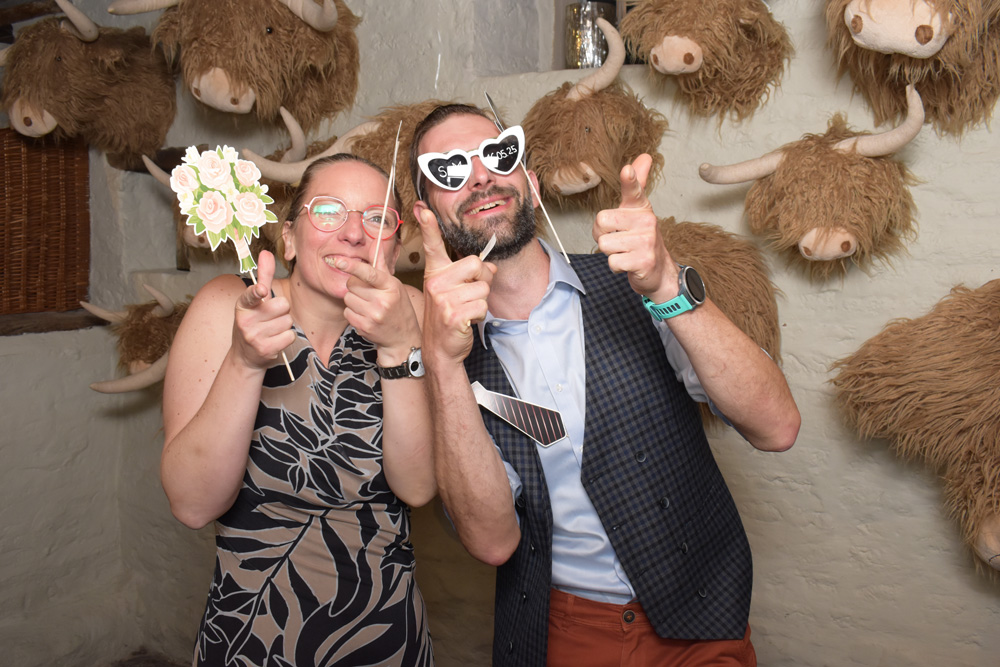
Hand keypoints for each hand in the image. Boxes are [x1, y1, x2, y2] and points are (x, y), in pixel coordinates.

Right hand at [233, 250, 295, 369]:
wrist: (245, 356)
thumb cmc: (253, 323)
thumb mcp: (254, 301)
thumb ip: (263, 277)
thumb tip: (266, 252)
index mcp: (242, 305)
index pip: (250, 295)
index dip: (257, 292)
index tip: (262, 290)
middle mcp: (245, 320)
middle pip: (283, 305)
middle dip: (282, 310)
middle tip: (271, 317)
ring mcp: (254, 336)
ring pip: (288, 321)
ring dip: (284, 325)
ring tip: (271, 330)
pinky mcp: (265, 349)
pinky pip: (290, 336)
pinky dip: (286, 338)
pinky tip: (275, 340)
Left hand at [336, 245, 418, 364]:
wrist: (403, 338)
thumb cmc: (398, 307)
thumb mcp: (394, 285)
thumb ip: (381, 265)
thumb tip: (376, 241)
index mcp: (391, 286)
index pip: (369, 273)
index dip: (352, 266)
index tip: (338, 261)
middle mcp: (383, 300)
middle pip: (352, 285)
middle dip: (356, 287)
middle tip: (369, 294)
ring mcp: (374, 315)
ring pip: (348, 299)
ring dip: (354, 301)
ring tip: (368, 306)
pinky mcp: (365, 327)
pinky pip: (347, 312)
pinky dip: (353, 313)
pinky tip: (365, 316)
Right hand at [417, 207, 495, 366]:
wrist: (440, 348)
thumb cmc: (449, 317)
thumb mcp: (455, 291)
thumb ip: (471, 275)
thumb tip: (490, 266)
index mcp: (436, 274)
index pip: (432, 245)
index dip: (428, 226)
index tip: (423, 209)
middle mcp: (436, 283)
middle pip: (477, 264)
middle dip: (481, 281)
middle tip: (468, 296)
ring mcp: (443, 298)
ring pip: (483, 288)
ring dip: (481, 302)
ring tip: (465, 311)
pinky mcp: (453, 314)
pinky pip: (482, 305)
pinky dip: (480, 315)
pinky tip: (466, 321)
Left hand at [592, 154, 677, 299]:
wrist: (658, 271)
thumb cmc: (641, 239)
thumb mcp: (637, 211)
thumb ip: (635, 185)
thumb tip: (644, 156)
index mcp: (641, 208)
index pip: (634, 190)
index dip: (630, 180)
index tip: (626, 170)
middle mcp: (646, 221)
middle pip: (601, 222)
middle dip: (602, 234)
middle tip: (617, 239)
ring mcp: (646, 241)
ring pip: (604, 244)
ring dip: (610, 252)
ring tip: (625, 251)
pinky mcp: (643, 260)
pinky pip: (612, 261)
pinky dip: (616, 266)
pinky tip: (628, 263)